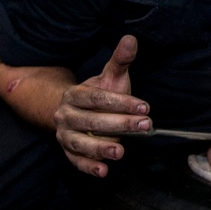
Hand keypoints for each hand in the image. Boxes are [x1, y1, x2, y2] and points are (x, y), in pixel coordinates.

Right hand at [53, 35, 149, 176]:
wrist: (72, 110)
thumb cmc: (99, 94)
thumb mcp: (110, 77)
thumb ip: (120, 61)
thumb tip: (131, 39)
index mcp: (76, 94)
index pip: (97, 98)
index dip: (121, 102)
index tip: (145, 107)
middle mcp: (66, 115)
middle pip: (91, 120)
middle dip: (119, 124)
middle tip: (145, 126)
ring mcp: (65, 134)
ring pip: (80, 143)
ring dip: (100, 148)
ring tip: (120, 152)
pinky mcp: (69, 151)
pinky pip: (76, 161)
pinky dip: (88, 167)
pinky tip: (103, 171)